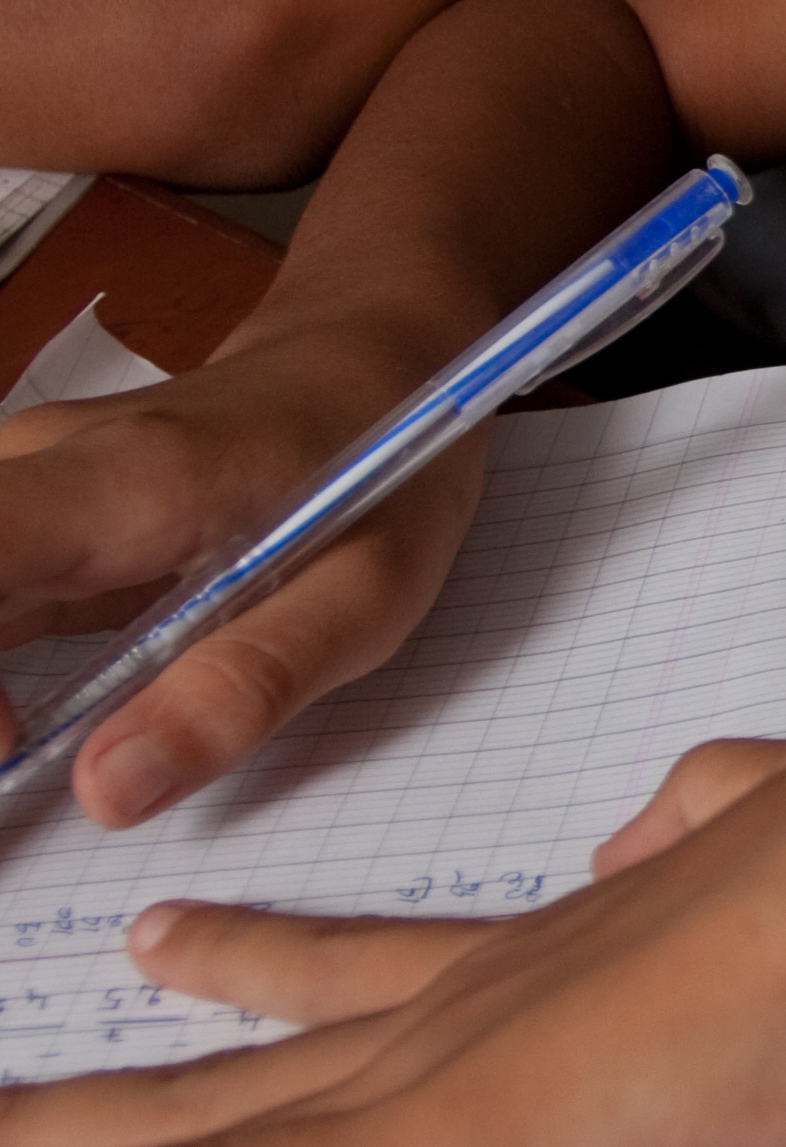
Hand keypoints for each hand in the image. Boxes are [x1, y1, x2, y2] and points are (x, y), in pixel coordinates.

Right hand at [0, 348, 487, 827]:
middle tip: (19, 792)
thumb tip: (107, 792)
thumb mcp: (365, 595)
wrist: (374, 354)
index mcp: (120, 481)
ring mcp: (28, 491)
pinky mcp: (32, 521)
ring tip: (21, 774)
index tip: (5, 746)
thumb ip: (242, 690)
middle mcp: (42, 471)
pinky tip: (20, 734)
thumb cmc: (385, 468)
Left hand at [0, 708, 785, 1146]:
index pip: (369, 975)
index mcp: (560, 953)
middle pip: (229, 1070)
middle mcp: (468, 1008)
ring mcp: (432, 1076)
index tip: (169, 943)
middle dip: (95, 1102)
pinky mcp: (429, 1145)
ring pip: (171, 1144)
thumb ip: (717, 811)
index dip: (260, 963)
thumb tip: (648, 819)